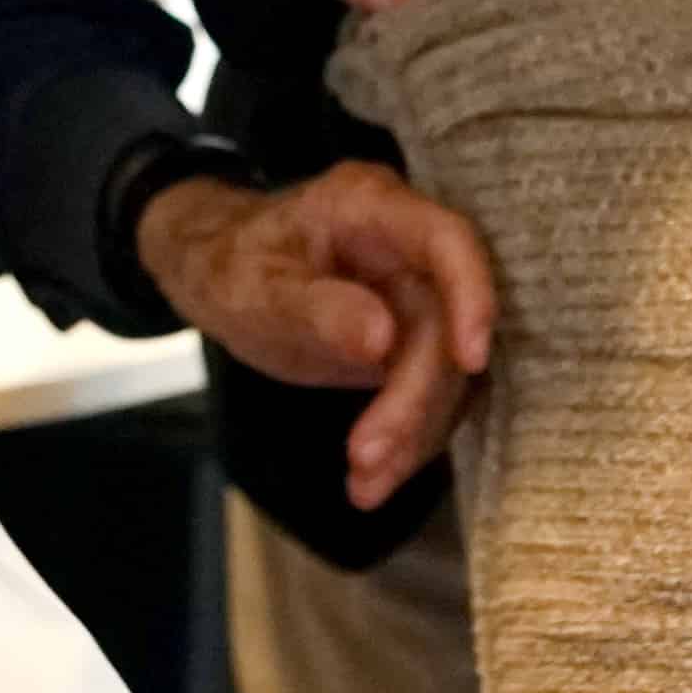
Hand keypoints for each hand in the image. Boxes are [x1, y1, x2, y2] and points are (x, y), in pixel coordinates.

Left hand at [139, 163, 499, 506]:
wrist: (220, 273)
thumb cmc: (233, 264)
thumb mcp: (255, 288)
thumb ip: (316, 308)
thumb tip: (382, 337)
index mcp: (372, 207)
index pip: (447, 241)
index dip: (472, 296)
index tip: (469, 359)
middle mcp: (408, 248)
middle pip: (442, 325)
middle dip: (413, 399)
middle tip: (366, 457)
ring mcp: (416, 296)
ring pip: (443, 372)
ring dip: (411, 434)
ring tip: (364, 485)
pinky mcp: (414, 341)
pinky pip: (426, 395)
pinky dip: (403, 441)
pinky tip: (370, 480)